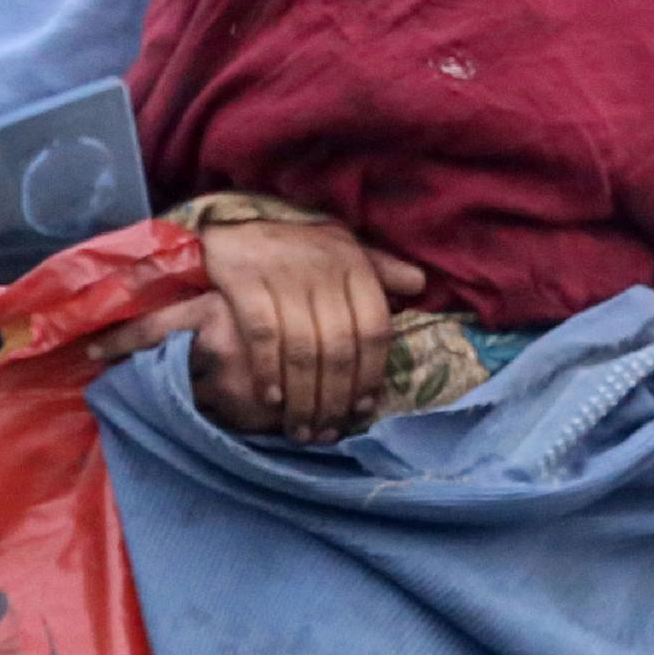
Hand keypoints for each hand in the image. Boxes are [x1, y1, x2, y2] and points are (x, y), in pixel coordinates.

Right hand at [89, 220, 426, 440]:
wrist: (233, 222)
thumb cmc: (295, 245)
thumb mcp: (342, 247)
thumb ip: (380, 269)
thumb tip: (420, 286)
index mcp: (353, 265)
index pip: (373, 329)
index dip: (371, 375)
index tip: (362, 409)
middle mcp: (323, 269)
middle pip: (339, 348)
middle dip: (335, 399)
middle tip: (327, 432)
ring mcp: (283, 275)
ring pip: (304, 349)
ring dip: (304, 397)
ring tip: (300, 429)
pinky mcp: (245, 281)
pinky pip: (263, 336)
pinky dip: (269, 371)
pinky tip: (272, 398)